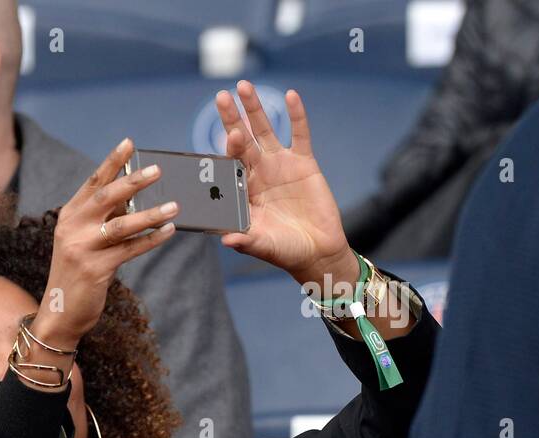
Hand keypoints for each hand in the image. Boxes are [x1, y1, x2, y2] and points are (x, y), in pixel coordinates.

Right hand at [32, 137, 178, 350]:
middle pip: (106, 197)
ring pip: (121, 225)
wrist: (60, 312)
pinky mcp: (95, 270)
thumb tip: (134, 193)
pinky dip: (151, 240)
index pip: (93, 182)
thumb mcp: (83, 239)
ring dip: (151, 214)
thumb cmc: (77, 272)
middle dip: (133, 181)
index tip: (130, 143)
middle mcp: (72, 228)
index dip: (112, 162)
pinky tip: (169, 232)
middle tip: (158, 170)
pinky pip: (130, 250)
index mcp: (69, 215)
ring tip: (175, 205)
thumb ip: (103, 218)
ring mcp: (82, 249)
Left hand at [215, 80, 353, 288]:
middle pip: (241, 141)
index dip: (230, 149)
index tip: (231, 135)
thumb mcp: (263, 245)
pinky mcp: (304, 163)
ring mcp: (279, 165)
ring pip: (265, 131)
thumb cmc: (283, 250)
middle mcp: (257, 174)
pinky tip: (290, 95)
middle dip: (231, 119)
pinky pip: (300, 134)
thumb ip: (245, 240)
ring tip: (245, 86)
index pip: (231, 165)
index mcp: (242, 191)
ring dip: (255, 109)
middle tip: (222, 96)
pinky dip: (296, 115)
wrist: (316, 250)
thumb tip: (226, 240)